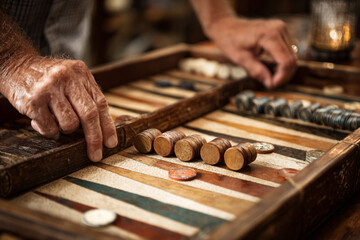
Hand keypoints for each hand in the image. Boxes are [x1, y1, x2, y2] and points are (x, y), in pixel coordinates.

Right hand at [3, 57, 117, 161]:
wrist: (15, 65)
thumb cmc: (46, 77)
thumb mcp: (71, 78)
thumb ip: (86, 96)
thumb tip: (102, 128)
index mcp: (81, 73)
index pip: (101, 103)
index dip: (107, 126)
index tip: (111, 143)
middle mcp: (67, 78)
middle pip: (89, 115)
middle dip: (94, 138)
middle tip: (96, 154)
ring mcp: (49, 89)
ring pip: (70, 124)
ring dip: (65, 130)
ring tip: (55, 119)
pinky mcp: (33, 101)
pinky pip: (50, 128)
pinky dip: (48, 131)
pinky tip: (41, 120)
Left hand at [207, 17, 296, 88]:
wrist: (226, 25)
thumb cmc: (230, 40)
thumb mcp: (241, 59)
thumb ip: (257, 71)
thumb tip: (270, 83)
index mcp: (269, 35)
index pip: (286, 61)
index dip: (281, 77)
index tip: (271, 86)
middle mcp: (279, 29)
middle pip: (292, 59)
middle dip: (283, 75)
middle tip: (270, 84)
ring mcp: (281, 29)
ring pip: (292, 56)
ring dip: (284, 70)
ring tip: (270, 78)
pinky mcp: (280, 32)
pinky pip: (288, 51)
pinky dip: (282, 63)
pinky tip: (272, 70)